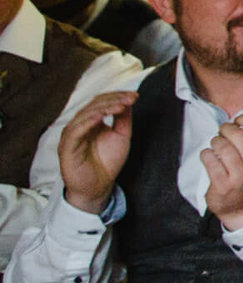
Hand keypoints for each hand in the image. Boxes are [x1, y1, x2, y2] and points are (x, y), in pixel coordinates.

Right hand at [56, 90, 138, 215]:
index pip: (100, 102)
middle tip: (129, 99)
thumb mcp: (121, 136)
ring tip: (120, 106)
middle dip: (113, 100)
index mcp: (90, 122)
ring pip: (84, 115)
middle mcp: (79, 126)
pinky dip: (88, 122)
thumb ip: (123, 118)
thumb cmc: (108, 162)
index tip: (135, 95)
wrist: (99, 187)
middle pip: (93, 106)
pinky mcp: (66, 147)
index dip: (117, 96)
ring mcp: (71, 136)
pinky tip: (101, 117)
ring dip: (103, 108)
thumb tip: (128, 99)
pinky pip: (75, 131)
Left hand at [201, 113, 242, 231]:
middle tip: (222, 132)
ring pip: (222, 146)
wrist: (242, 204)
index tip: (238, 121)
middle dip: (225, 129)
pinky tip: (208, 156)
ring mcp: (239, 175)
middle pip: (237, 135)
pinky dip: (205, 154)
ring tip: (215, 145)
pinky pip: (209, 159)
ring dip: (215, 142)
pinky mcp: (222, 184)